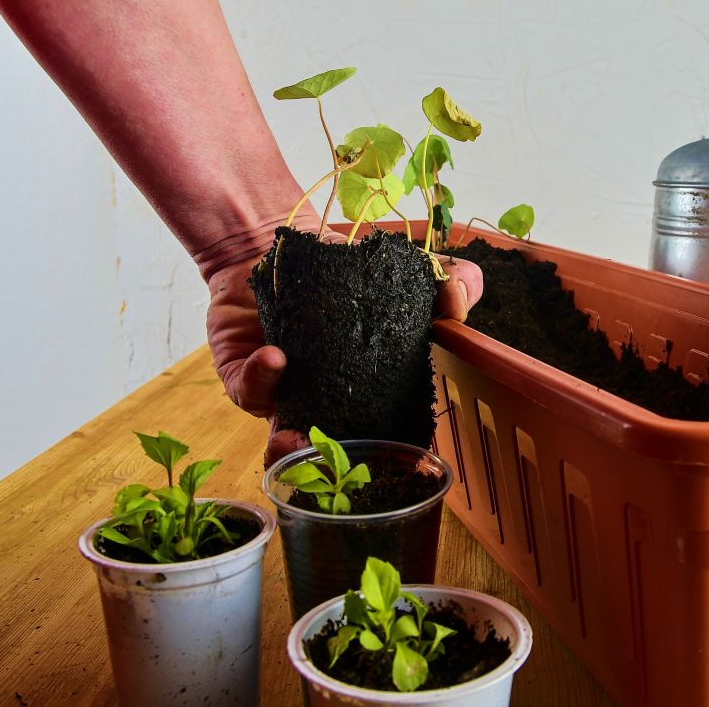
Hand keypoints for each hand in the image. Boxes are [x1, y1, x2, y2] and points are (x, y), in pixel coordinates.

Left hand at [205, 232, 482, 465]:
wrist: (268, 240)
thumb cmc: (336, 266)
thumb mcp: (400, 270)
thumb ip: (443, 280)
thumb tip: (462, 296)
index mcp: (367, 386)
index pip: (385, 432)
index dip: (394, 454)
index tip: (406, 463)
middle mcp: (326, 398)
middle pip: (331, 451)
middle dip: (334, 468)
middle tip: (340, 465)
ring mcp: (285, 392)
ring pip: (283, 436)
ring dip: (287, 445)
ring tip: (293, 437)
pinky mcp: (245, 373)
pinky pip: (250, 388)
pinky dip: (263, 376)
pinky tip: (276, 355)